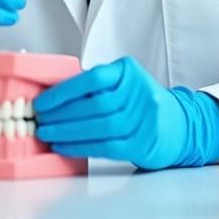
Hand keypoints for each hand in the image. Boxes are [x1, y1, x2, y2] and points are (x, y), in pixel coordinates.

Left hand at [33, 56, 218, 169]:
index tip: (43, 101)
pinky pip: (105, 146)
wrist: (178, 124)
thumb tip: (53, 93)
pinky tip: (64, 145)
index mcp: (128, 72)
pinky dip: (80, 147)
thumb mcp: (123, 82)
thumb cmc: (141, 102)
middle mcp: (139, 93)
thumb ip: (96, 84)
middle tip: (40, 118)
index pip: (93, 78)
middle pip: (93, 105)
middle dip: (61, 114)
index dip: (64, 91)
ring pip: (98, 127)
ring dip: (66, 132)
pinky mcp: (142, 143)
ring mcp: (143, 119)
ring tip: (47, 133)